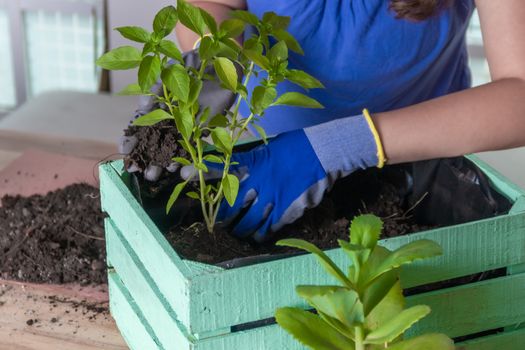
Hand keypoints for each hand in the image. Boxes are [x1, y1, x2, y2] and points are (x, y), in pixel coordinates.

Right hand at [119, 49, 236, 180]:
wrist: (220, 63)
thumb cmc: (192, 63)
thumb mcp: (171, 68)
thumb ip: (158, 85)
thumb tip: (143, 104)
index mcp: (158, 104)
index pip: (141, 124)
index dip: (132, 138)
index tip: (124, 150)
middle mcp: (170, 117)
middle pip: (154, 141)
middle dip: (145, 156)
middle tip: (136, 170)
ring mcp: (186, 125)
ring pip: (171, 148)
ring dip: (162, 162)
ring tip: (154, 175)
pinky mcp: (203, 129)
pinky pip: (194, 147)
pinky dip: (188, 160)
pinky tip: (181, 171)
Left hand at [212, 111, 384, 241]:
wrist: (322, 153)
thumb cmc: (293, 148)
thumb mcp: (266, 150)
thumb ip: (247, 161)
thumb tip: (229, 166)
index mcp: (251, 164)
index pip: (219, 168)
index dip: (199, 172)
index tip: (182, 175)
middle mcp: (256, 183)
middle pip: (227, 206)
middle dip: (217, 216)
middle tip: (213, 222)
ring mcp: (270, 199)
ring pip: (244, 223)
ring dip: (237, 230)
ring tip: (235, 231)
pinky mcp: (284, 212)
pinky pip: (265, 230)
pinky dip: (258, 235)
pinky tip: (256, 235)